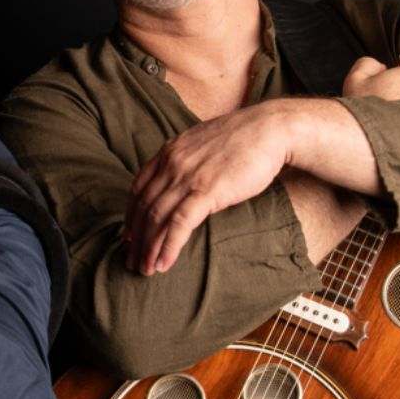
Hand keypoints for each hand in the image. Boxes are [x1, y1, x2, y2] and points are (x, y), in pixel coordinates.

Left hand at [125, 102, 294, 275]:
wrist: (270, 129)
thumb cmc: (244, 138)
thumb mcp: (204, 144)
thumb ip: (188, 161)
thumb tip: (183, 179)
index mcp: (169, 152)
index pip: (139, 188)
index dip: (131, 215)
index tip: (129, 235)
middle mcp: (172, 164)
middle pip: (143, 207)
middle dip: (135, 238)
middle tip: (131, 260)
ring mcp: (188, 177)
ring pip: (157, 218)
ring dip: (148, 248)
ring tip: (145, 270)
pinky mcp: (207, 191)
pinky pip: (180, 223)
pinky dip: (169, 246)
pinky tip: (164, 264)